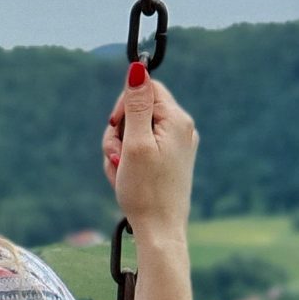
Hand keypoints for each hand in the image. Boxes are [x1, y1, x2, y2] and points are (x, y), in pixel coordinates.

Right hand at [102, 67, 196, 245]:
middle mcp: (182, 129)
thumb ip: (136, 105)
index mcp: (177, 120)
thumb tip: (138, 68)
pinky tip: (127, 179)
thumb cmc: (146, 191)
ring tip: (121, 173)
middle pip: (138, 110)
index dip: (124, 105)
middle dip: (119, 133)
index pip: (145, 89)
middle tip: (117, 158)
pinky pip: (141, 150)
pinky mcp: (169, 161)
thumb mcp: (135, 143)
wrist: (160, 231)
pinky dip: (128, 162)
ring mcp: (177, 146)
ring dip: (119, 151)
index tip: (116, 128)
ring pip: (135, 132)